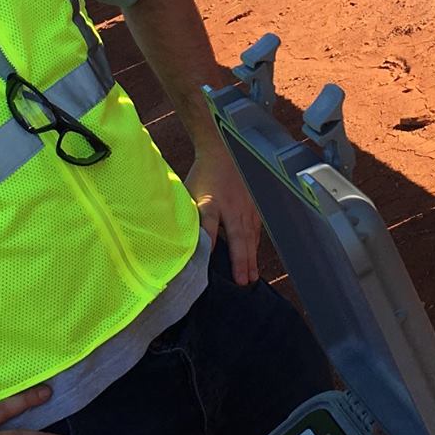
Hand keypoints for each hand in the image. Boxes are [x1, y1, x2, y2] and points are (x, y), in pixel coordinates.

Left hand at [186, 146, 262, 283]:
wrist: (222, 153)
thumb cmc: (202, 176)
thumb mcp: (189, 192)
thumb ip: (189, 215)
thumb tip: (179, 239)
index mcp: (211, 201)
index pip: (209, 221)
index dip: (208, 237)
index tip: (208, 255)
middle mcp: (231, 206)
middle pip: (237, 236)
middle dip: (239, 260)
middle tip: (242, 282)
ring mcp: (245, 207)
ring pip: (249, 237)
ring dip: (250, 259)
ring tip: (251, 278)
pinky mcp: (253, 208)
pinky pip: (255, 231)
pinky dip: (254, 247)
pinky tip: (254, 261)